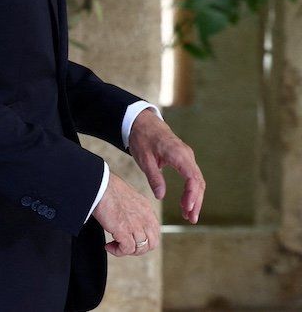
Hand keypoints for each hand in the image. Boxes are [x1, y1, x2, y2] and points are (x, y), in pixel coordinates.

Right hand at [93, 173, 159, 256]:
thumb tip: (127, 220)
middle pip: (151, 244)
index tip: (132, 240)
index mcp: (147, 209)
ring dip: (126, 250)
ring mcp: (135, 225)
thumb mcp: (128, 198)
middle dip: (138, 249)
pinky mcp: (124, 230)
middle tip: (124, 246)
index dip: (144, 241)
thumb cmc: (108, 188)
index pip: (155, 233)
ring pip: (139, 249)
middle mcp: (145, 218)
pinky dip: (117, 251)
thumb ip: (133, 210)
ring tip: (113, 246)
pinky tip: (108, 246)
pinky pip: (126, 249)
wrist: (100, 184)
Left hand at [127, 109, 205, 223]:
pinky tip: (186, 203)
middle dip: (196, 201)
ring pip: (197, 180)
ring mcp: (187, 157)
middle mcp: (187, 155)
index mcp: (178, 154)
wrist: (141, 121)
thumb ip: (154, 177)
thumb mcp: (144, 159)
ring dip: (195, 198)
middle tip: (191, 219)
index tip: (187, 208)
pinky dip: (191, 190)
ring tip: (188, 215)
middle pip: (198, 182)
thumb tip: (160, 196)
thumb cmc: (142, 138)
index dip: (192, 194)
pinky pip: (192, 176)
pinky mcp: (184, 159)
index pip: (192, 177)